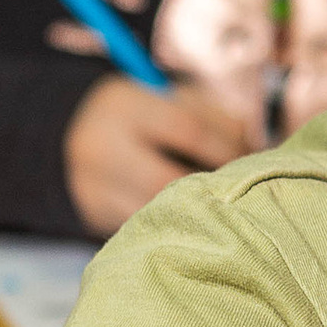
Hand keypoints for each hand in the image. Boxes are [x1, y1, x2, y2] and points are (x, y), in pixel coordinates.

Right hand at [64, 73, 252, 231]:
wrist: (75, 135)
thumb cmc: (144, 114)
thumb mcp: (171, 98)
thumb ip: (214, 117)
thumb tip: (251, 150)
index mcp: (122, 105)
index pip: (188, 130)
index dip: (227, 148)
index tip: (251, 159)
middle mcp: (99, 146)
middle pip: (170, 180)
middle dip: (213, 188)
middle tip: (241, 191)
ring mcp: (91, 186)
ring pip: (157, 211)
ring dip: (197, 212)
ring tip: (223, 206)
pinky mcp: (93, 216)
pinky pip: (145, 228)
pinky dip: (175, 226)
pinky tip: (195, 221)